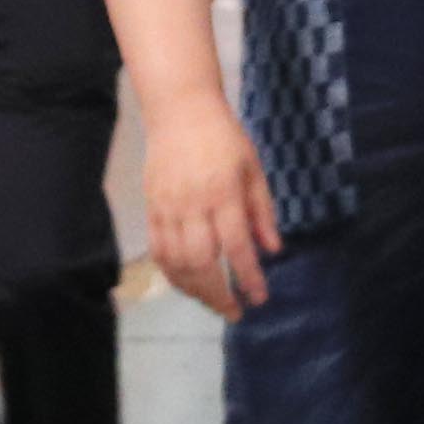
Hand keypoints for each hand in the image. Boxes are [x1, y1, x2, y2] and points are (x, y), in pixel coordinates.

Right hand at [143, 93, 285, 319]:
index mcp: (223, 194)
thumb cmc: (224, 138)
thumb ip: (262, 212)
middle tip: (234, 312)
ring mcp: (167, 209)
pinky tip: (186, 284)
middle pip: (202, 263)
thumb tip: (273, 251)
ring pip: (177, 263)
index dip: (248, 277)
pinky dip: (171, 273)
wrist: (180, 111)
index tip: (259, 298)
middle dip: (219, 295)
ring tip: (212, 302)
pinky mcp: (151, 208)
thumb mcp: (254, 170)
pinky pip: (158, 251)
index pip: (237, 246)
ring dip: (194, 290)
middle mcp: (193, 205)